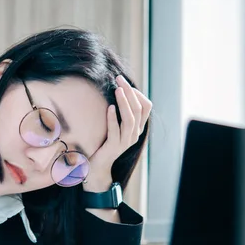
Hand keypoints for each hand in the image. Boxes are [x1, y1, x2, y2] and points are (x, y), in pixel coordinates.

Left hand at [84, 75, 152, 191]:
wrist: (98, 165)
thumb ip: (120, 111)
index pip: (146, 107)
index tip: (125, 83)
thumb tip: (118, 88)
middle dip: (130, 92)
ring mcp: (125, 141)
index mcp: (138, 127)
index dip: (138, 93)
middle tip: (119, 79)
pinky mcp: (114, 147)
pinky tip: (109, 107)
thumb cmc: (105, 141)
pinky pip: (115, 131)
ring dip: (124, 103)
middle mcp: (135, 134)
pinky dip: (113, 118)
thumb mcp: (116, 125)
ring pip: (130, 120)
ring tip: (117, 90)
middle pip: (138, 110)